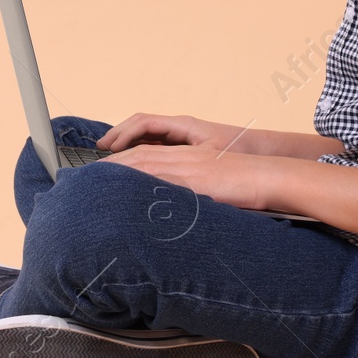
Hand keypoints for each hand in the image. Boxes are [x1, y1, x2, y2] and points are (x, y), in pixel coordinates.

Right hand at [96, 113, 258, 155]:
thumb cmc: (242, 156)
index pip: (144, 124)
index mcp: (183, 126)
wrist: (267, 160)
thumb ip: (182, 170)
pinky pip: (159, 146)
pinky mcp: (190, 149)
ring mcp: (185, 138)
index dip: (122, 134)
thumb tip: (153, 174)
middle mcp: (182, 129)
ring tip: (111, 156)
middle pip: (141, 127)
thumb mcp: (210, 162)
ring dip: (129, 144)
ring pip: (149, 137)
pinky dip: (142, 151)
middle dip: (119, 137)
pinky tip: (136, 167)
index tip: (106, 148)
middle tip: (99, 151)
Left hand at [98, 142, 268, 210]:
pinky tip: (127, 190)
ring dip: (120, 170)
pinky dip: (143, 182)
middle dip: (112, 163)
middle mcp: (185, 157)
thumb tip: (174, 205)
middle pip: (140, 154)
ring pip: (147, 162)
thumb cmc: (246, 185)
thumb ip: (191, 190)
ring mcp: (190, 167)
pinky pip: (164, 179)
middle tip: (88, 173)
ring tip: (97, 178)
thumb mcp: (213, 185)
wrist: (269, 177)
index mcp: (188, 156)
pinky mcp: (197, 180)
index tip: (102, 168)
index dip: (122, 159)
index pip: (147, 152)